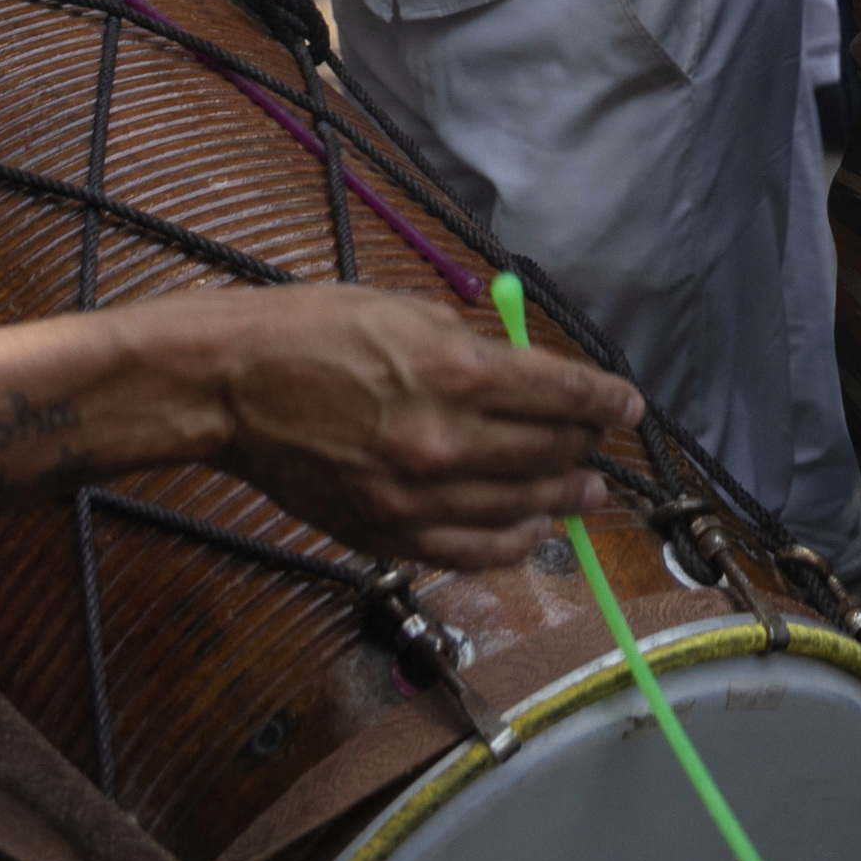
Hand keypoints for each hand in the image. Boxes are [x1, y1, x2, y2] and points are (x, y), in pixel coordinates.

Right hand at [205, 288, 634, 571]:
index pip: (563, 394)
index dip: (606, 400)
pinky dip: (511, 543)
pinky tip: (531, 531)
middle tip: (602, 443)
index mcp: (456, 372)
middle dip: (586, 446)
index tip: (629, 404)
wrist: (232, 386)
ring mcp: (417, 496)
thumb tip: (526, 375)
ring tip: (587, 492)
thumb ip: (473, 348)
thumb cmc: (313, 330)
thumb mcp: (407, 310)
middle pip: (549, 453)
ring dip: (562, 498)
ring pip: (520, 508)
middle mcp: (446, 440)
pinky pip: (471, 551)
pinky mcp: (388, 532)